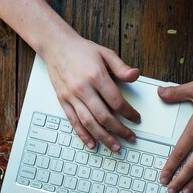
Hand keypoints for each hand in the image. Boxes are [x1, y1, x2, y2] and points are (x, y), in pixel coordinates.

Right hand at [42, 35, 140, 151]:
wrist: (56, 45)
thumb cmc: (82, 50)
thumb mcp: (106, 53)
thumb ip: (121, 67)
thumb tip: (136, 75)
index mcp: (96, 76)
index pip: (116, 101)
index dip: (129, 113)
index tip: (136, 119)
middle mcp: (83, 88)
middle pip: (104, 116)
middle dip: (120, 130)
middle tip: (131, 138)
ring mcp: (71, 96)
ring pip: (89, 123)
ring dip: (103, 138)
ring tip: (115, 147)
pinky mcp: (63, 101)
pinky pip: (73, 122)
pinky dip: (83, 135)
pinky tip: (92, 144)